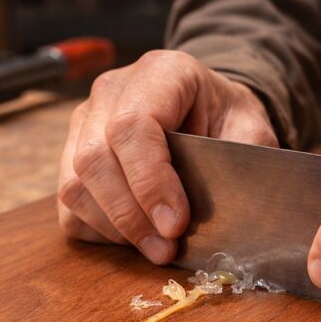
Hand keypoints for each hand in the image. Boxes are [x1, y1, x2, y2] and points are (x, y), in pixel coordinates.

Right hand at [58, 50, 277, 263]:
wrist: (207, 110)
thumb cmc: (227, 120)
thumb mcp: (251, 130)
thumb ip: (243, 160)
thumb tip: (231, 209)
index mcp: (159, 72)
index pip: (132, 126)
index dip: (150, 182)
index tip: (176, 225)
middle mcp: (110, 92)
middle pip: (95, 159)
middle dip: (130, 215)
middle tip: (165, 248)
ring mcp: (84, 123)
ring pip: (74, 186)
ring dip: (114, 229)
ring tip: (156, 249)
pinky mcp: (71, 157)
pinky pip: (69, 205)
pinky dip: (99, 232)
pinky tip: (135, 238)